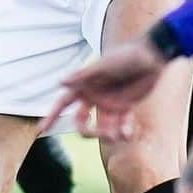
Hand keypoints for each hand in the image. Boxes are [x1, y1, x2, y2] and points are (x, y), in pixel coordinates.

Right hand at [39, 37, 166, 137]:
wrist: (152, 56)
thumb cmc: (125, 56)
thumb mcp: (103, 66)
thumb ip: (83, 76)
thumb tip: (60, 82)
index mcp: (85, 86)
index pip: (63, 103)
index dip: (51, 116)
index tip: (41, 129)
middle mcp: (94, 97)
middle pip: (81, 122)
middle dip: (90, 132)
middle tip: (105, 134)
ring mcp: (109, 104)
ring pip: (102, 128)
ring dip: (110, 135)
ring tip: (122, 135)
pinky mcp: (125, 107)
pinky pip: (121, 125)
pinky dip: (124, 131)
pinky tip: (129, 133)